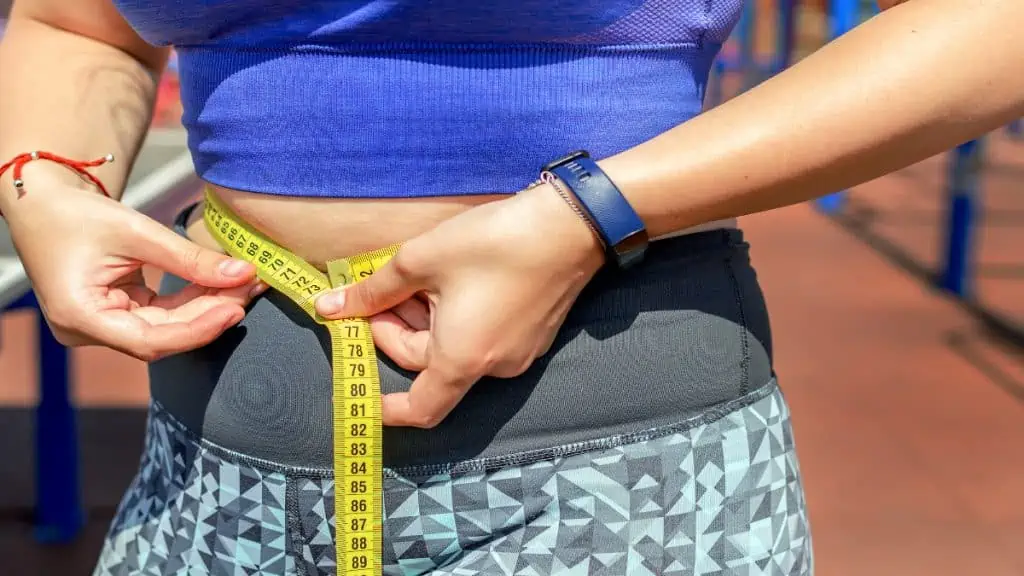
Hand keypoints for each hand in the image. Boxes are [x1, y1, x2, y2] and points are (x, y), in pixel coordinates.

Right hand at [4, 181, 263, 360]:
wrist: (43, 203)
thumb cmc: (77, 213)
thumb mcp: (136, 231)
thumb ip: (189, 258)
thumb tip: (243, 273)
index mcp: (80, 316)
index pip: (149, 340)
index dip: (197, 329)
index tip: (235, 309)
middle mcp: (88, 330)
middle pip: (162, 335)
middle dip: (210, 313)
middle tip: (250, 289)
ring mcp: (102, 325)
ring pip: (166, 328)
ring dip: (206, 307)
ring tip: (243, 285)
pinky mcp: (116, 314)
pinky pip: (161, 315)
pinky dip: (191, 301)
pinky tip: (221, 285)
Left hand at [315, 184, 604, 427]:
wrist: (571, 225)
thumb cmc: (492, 243)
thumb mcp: (420, 260)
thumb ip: (371, 291)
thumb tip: (327, 308)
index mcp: (460, 359)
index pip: (418, 409)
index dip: (385, 408)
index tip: (361, 390)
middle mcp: (492, 367)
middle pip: (428, 368)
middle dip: (397, 333)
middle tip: (382, 292)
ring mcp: (517, 354)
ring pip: (454, 352)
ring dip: (426, 324)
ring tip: (420, 278)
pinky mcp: (532, 337)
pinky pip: (482, 341)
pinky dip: (456, 321)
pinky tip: (453, 282)